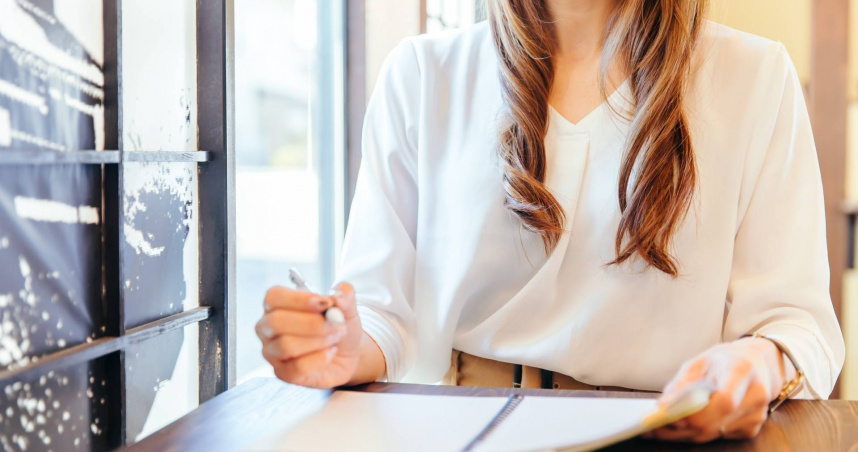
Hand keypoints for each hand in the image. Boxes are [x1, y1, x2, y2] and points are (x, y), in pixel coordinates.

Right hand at [255, 282, 364, 387]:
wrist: (348, 353)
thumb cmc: (337, 325)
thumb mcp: (346, 306)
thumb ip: (344, 295)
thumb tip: (337, 297)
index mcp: (276, 305)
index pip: (274, 297)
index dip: (299, 299)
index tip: (326, 303)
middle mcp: (268, 328)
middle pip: (276, 322)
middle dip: (311, 323)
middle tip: (336, 323)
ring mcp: (272, 352)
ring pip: (286, 346)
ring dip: (318, 340)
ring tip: (336, 337)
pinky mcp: (283, 373)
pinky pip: (297, 367)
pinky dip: (319, 359)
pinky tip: (330, 352)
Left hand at [648, 338, 788, 441]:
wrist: (755, 363)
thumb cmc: (723, 360)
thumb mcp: (699, 362)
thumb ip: (681, 384)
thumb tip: (662, 407)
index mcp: (743, 370)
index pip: (724, 400)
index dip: (697, 413)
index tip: (668, 416)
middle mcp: (756, 394)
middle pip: (716, 422)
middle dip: (682, 428)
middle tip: (653, 428)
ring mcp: (757, 414)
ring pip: (714, 433)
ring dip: (685, 433)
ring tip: (659, 428)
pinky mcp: (752, 427)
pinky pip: (718, 436)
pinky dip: (698, 433)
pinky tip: (682, 426)